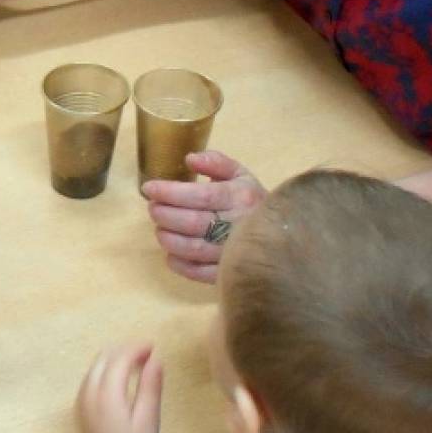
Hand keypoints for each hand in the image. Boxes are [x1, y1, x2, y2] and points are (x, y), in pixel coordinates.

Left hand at [76, 344, 162, 432]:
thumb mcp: (147, 421)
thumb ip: (150, 388)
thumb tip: (156, 360)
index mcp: (108, 393)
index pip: (120, 358)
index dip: (136, 349)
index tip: (153, 348)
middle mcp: (90, 389)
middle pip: (105, 356)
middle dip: (126, 350)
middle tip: (147, 355)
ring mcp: (82, 394)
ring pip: (97, 363)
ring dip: (116, 357)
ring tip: (138, 364)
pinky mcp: (81, 400)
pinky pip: (93, 373)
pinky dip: (108, 367)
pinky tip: (122, 377)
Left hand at [142, 151, 265, 282]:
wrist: (282, 234)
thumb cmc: (251, 202)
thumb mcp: (240, 175)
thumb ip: (216, 163)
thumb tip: (190, 158)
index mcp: (240, 198)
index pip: (201, 195)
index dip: (170, 192)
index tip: (149, 188)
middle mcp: (238, 226)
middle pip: (192, 222)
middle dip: (164, 214)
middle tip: (152, 208)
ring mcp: (233, 253)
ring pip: (192, 249)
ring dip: (168, 238)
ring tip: (160, 228)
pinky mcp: (228, 274)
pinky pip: (198, 272)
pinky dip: (179, 264)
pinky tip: (171, 253)